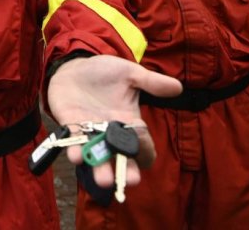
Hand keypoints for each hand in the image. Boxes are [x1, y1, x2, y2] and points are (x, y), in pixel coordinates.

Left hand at [45, 55, 181, 186]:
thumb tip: (178, 87)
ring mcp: (89, 130)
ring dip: (99, 167)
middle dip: (125, 170)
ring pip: (96, 153)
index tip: (147, 152)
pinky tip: (76, 157)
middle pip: (120, 156)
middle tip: (131, 181)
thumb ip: (152, 82)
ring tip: (104, 179)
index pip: (141, 143)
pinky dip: (74, 148)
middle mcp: (110, 131)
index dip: (145, 149)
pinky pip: (73, 139)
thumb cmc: (104, 73)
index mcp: (128, 121)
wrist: (74, 66)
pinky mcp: (70, 123)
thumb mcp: (130, 74)